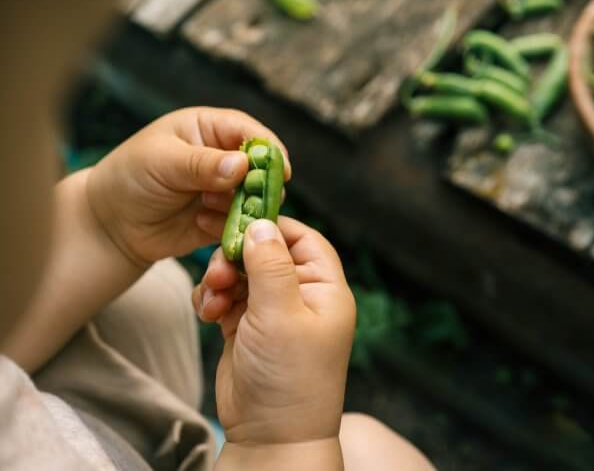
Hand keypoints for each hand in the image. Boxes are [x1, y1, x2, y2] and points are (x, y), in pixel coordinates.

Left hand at [86, 107, 290, 266]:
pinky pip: (243, 225)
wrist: (111, 224)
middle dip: (258, 184)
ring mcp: (226, 190)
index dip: (269, 150)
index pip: (250, 132)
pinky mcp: (224, 219)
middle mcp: (223, 158)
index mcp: (209, 129)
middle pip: (262, 168)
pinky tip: (200, 223)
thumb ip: (201, 163)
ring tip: (208, 208)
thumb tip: (241, 165)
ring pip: (256, 199)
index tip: (280, 171)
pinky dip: (231, 228)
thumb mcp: (161, 162)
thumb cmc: (129, 178)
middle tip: (247, 198)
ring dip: (242, 207)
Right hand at [192, 217, 355, 444]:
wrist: (270, 435)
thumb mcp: (281, 314)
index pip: (305, 240)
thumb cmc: (289, 376)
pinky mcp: (246, 328)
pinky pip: (226, 297)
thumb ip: (270, 264)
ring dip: (220, 280)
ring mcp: (272, 313)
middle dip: (237, 257)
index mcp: (324, 290)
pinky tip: (208, 314)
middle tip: (218, 270)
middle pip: (267, 253)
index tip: (242, 218)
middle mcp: (301, 298)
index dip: (276, 226)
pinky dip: (213, 299)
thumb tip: (262, 223)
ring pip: (241, 274)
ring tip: (212, 301)